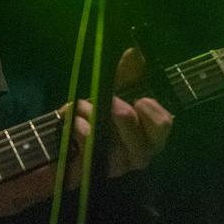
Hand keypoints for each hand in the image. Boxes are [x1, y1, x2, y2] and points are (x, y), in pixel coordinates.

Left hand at [61, 48, 173, 188]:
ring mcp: (114, 168)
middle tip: (109, 102)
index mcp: (149, 135)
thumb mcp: (112, 90)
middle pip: (144, 144)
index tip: (139, 99)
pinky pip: (89, 150)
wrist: (60, 139)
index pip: (164, 126)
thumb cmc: (94, 116)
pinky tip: (72, 119)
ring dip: (94, 116)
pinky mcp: (90, 172)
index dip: (153, 111)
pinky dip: (79, 128)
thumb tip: (135, 51)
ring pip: (115, 148)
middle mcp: (136, 156)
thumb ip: (127, 73)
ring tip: (81, 106)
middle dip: (123, 117)